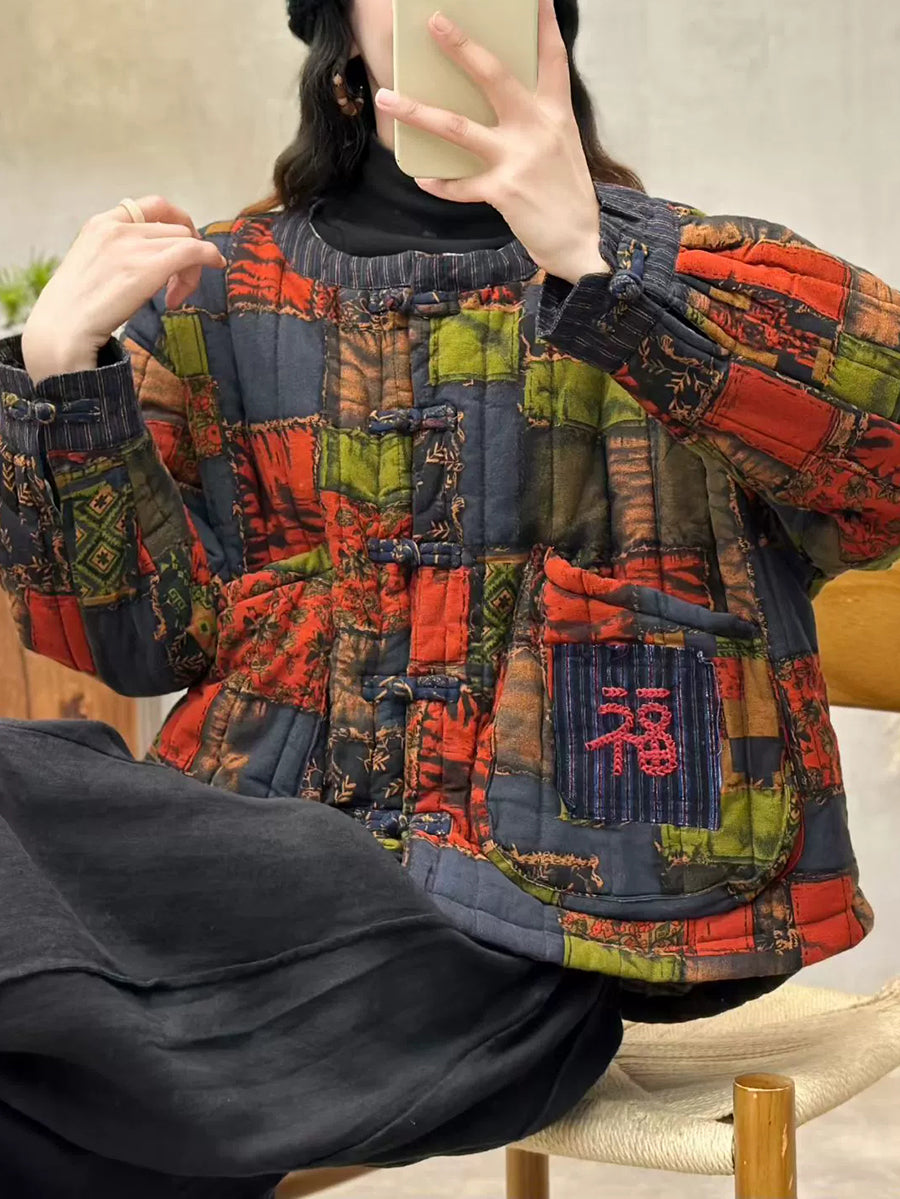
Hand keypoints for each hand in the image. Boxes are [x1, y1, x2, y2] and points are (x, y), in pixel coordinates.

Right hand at [22, 195, 225, 383]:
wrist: (63, 329)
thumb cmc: (75, 310)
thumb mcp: (93, 266)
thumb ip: (119, 254)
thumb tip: (155, 262)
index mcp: (101, 223)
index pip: (152, 206)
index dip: (175, 223)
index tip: (181, 247)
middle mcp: (118, 228)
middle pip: (174, 229)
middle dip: (183, 256)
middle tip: (175, 290)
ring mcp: (133, 246)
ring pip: (186, 241)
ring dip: (191, 270)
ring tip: (175, 297)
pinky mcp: (148, 267)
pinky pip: (194, 250)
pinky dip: (210, 256)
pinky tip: (216, 266)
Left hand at [374, 0, 609, 284]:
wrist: (581, 241)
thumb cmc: (566, 192)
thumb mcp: (560, 145)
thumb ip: (535, 119)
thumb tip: (497, 102)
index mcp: (555, 112)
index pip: (552, 57)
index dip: (543, 22)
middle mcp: (537, 127)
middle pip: (494, 77)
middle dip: (462, 47)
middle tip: (434, 22)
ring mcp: (519, 158)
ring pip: (458, 128)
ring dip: (418, 112)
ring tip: (387, 98)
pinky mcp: (504, 191)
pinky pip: (461, 185)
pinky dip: (440, 183)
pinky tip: (423, 178)